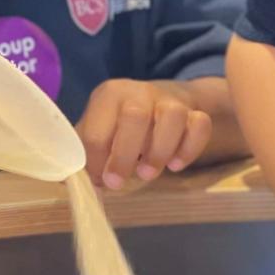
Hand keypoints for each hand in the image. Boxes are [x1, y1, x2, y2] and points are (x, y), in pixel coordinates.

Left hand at [77, 79, 211, 188]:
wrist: (160, 99)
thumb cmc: (120, 123)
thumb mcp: (97, 129)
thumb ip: (86, 152)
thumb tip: (75, 181)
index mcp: (109, 95)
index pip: (98, 130)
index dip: (95, 161)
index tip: (99, 180)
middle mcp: (139, 92)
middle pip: (135, 116)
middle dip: (124, 155)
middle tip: (118, 182)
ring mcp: (170, 100)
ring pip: (172, 116)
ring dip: (159, 151)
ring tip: (147, 173)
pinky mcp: (194, 111)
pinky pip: (200, 125)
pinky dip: (189, 148)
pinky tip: (176, 165)